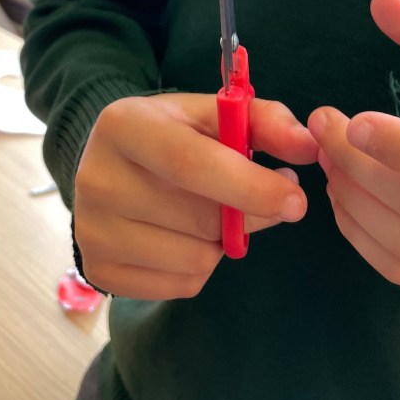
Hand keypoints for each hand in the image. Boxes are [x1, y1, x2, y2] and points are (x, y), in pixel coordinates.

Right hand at [75, 93, 317, 298]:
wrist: (113, 162)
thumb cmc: (175, 133)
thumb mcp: (215, 113)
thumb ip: (266, 121)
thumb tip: (309, 145)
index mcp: (124, 124)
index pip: (189, 163)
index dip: (248, 186)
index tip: (296, 201)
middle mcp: (96, 177)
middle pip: (198, 219)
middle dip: (248, 216)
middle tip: (266, 200)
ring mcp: (91, 229)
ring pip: (194, 258)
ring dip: (223, 244)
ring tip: (214, 213)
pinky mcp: (97, 269)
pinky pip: (179, 286)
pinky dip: (201, 267)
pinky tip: (188, 236)